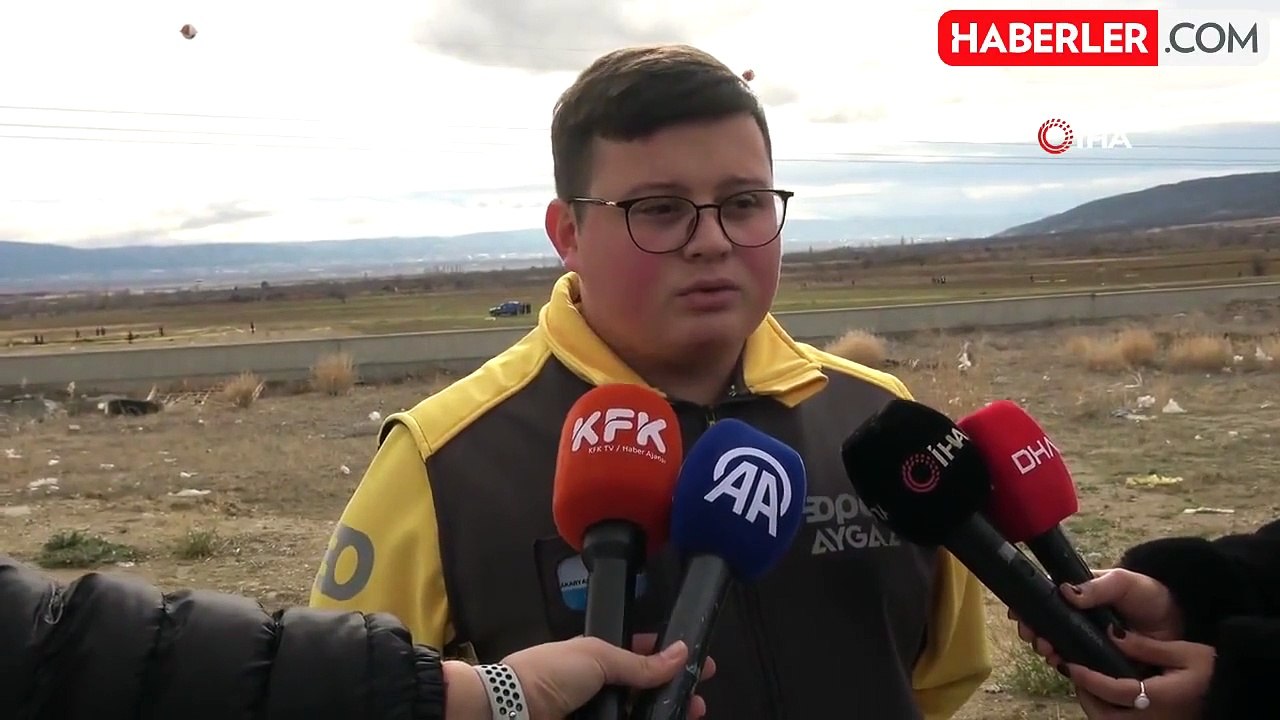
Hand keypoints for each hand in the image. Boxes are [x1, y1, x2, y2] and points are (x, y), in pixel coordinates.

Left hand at [502, 634, 717, 719]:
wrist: (509, 710)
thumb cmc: (552, 674)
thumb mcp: (598, 657)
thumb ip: (640, 661)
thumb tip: (683, 652)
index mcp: (596, 658)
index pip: (639, 656)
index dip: (668, 659)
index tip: (697, 664)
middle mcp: (597, 687)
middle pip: (643, 691)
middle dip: (673, 693)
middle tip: (700, 702)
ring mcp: (594, 714)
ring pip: (636, 714)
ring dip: (664, 714)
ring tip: (692, 715)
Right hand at [1008, 569, 1184, 667]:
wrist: (1178, 622)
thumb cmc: (1148, 595)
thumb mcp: (1123, 582)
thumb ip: (1097, 587)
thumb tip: (1065, 592)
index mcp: (1079, 595)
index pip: (1045, 599)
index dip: (1029, 607)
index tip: (1017, 614)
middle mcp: (1077, 618)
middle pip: (1045, 624)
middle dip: (1033, 631)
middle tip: (1033, 636)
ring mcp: (1086, 639)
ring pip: (1057, 644)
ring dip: (1046, 648)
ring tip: (1047, 650)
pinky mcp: (1098, 660)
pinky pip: (1076, 663)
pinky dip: (1064, 664)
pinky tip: (1060, 663)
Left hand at [1063, 631, 1214, 718]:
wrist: (1234, 694)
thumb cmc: (1214, 672)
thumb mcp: (1186, 652)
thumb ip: (1147, 646)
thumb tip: (1113, 633)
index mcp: (1159, 698)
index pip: (1113, 691)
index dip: (1087, 679)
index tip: (1071, 664)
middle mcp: (1152, 718)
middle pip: (1104, 716)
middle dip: (1086, 696)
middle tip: (1076, 672)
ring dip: (1095, 705)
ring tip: (1087, 681)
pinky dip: (1108, 710)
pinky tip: (1105, 693)